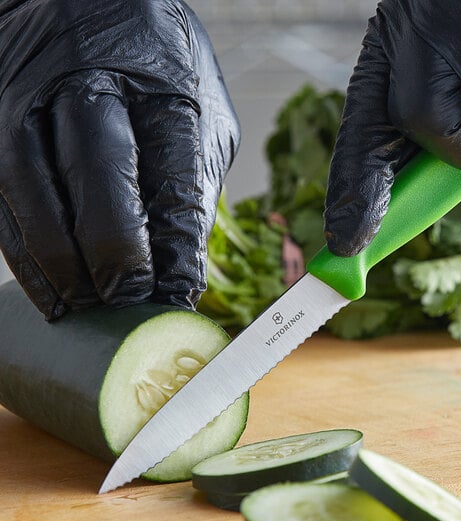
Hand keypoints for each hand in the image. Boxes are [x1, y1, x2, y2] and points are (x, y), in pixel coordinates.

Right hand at [0, 0, 239, 318]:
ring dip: (64, 267)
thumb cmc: (158, 69)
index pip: (170, 174)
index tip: (177, 293)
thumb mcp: (199, 114)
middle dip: (115, 257)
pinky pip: (3, 202)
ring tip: (90, 308)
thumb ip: (192, 183)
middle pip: (97, 180)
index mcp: (157, 82)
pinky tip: (52, 290)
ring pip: (36, 195)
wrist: (85, 7)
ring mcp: (26, 99)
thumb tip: (180, 267)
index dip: (172, 245)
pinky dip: (27, 257)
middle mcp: (85, 83)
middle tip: (130, 304)